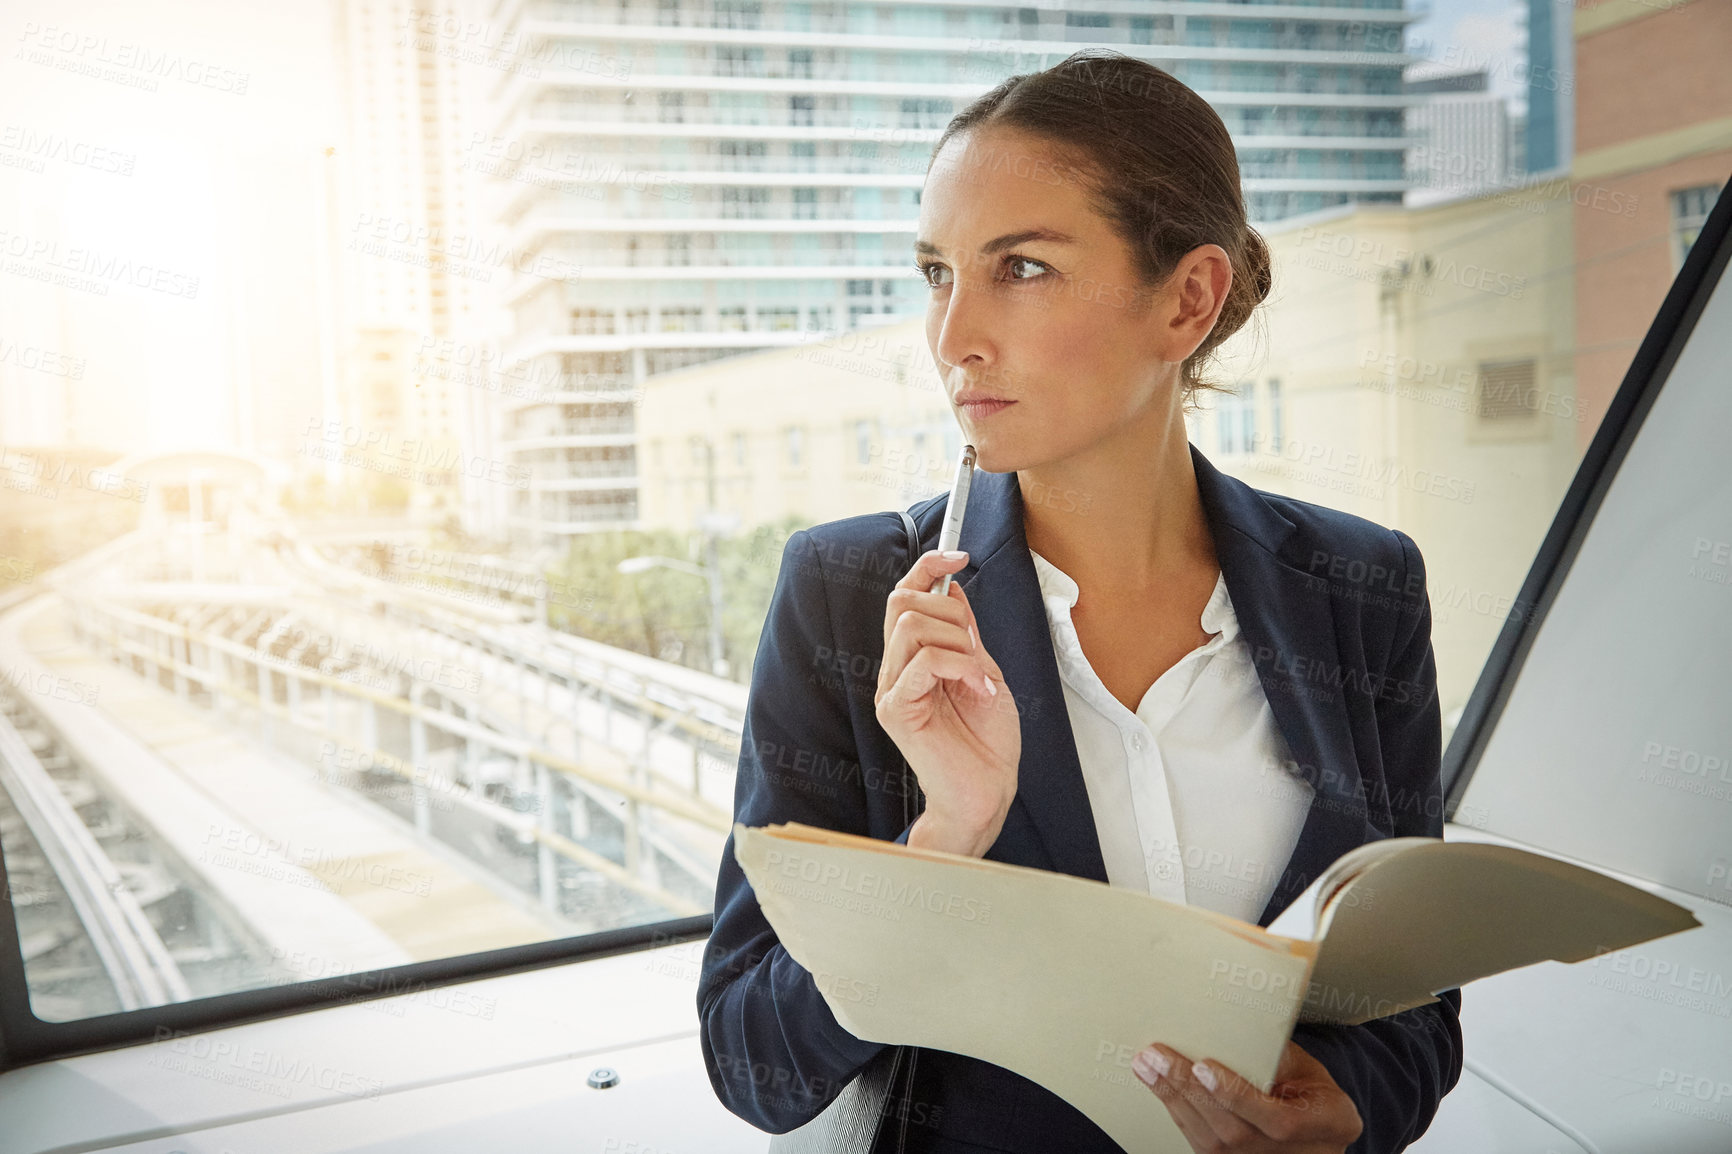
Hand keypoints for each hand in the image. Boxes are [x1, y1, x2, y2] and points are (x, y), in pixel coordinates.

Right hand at [873, 549, 1018, 856]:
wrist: (988, 791)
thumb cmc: (987, 742)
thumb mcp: (983, 670)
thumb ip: (964, 632)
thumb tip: (950, 586)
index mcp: (912, 657)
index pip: (903, 595)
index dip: (927, 567)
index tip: (958, 556)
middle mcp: (894, 669)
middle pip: (902, 602)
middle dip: (952, 612)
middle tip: (978, 649)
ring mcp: (891, 689)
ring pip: (912, 626)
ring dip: (960, 643)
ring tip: (979, 676)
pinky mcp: (896, 710)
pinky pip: (923, 662)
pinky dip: (960, 667)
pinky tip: (979, 690)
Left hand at [1134, 1039, 1362, 1152]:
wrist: (1321, 1132)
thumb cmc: (1314, 1091)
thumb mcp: (1310, 1069)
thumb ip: (1277, 1058)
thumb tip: (1230, 1034)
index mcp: (1325, 1125)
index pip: (1277, 1121)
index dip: (1238, 1096)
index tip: (1203, 1066)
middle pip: (1234, 1133)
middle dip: (1189, 1091)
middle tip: (1156, 1056)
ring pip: (1212, 1143)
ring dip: (1174, 1101)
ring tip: (1147, 1067)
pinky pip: (1202, 1145)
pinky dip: (1178, 1112)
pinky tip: (1159, 1087)